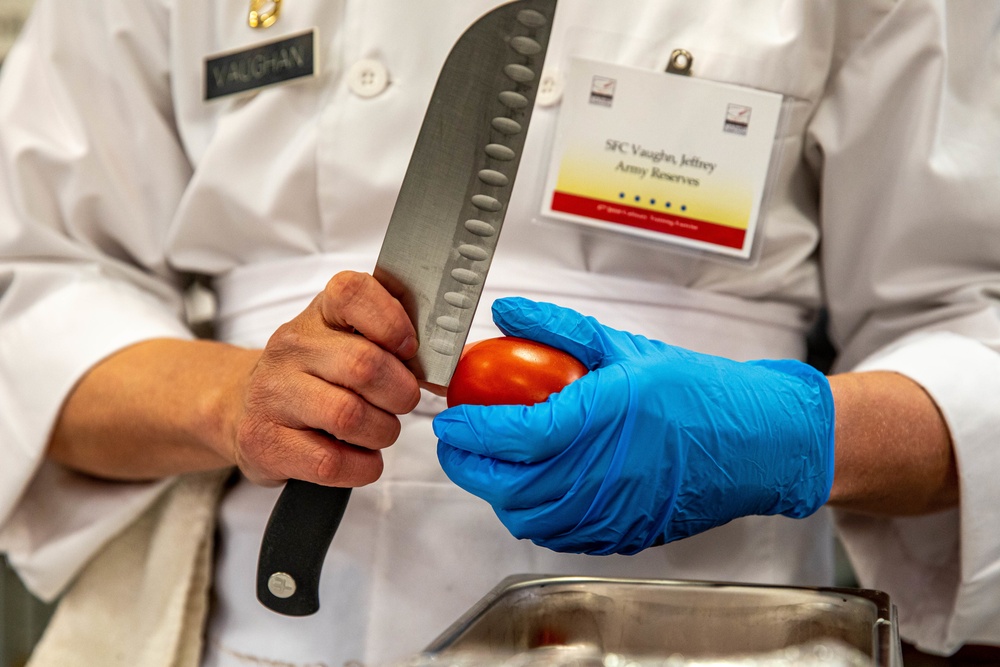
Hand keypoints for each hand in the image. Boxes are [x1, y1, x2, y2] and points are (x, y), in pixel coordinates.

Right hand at [234, 271, 420, 486]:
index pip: (354, 293)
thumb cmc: (316, 376)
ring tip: (379, 431)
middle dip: (401, 393)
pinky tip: (361, 459)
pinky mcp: (265, 442)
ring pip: (349, 416)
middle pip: (364, 365)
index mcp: (320, 313)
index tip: (409, 348)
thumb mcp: (349, 343)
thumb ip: (395, 345)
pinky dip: (361, 467)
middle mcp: (291, 347)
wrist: (244, 408)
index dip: (392, 321)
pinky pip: (330, 462)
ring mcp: (273, 394)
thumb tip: (444, 370)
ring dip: (383, 432)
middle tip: (401, 402)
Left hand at [434, 298, 834, 554]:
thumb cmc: (696, 393)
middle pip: (509, 485)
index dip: (470, 431)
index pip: (513, 435)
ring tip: (491, 465)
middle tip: (457, 443)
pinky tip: (532, 490)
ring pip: (527, 517)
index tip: (450, 418)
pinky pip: (558, 535)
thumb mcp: (623, 346)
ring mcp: (612, 511)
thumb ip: (558, 329)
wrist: (754, 441)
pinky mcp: (621, 534)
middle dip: (467, 466)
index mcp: (601, 419)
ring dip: (496, 493)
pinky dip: (532, 514)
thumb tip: (507, 313)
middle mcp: (602, 472)